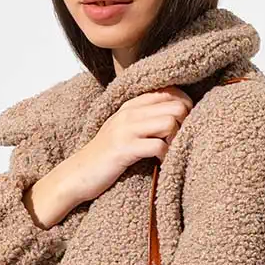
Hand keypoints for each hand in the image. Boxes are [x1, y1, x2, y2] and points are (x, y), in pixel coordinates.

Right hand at [49, 84, 194, 213]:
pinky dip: (166, 156)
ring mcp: (126, 130)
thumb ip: (145, 117)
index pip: (171, 91)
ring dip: (176, 140)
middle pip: (176, 106)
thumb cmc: (106, 155)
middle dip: (185, 124)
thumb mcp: (124, 129)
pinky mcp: (124, 149)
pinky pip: (158, 146)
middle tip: (178, 141)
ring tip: (169, 152)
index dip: (185, 107)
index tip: (182, 125)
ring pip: (170, 123)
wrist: (78, 174)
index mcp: (131, 105)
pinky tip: (161, 163)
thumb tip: (178, 114)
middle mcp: (129, 112)